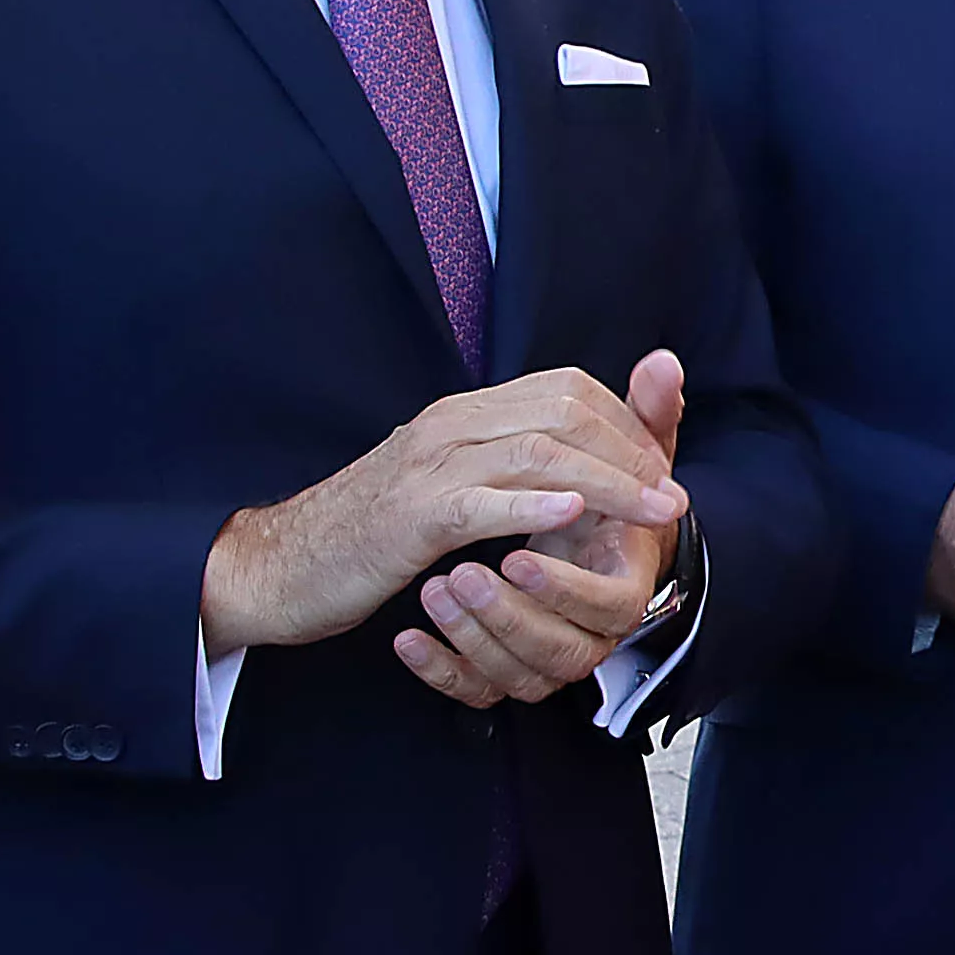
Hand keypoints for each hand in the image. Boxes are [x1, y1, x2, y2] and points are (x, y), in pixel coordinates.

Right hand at [203, 367, 684, 656]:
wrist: (282, 565)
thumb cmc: (370, 530)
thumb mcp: (448, 483)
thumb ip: (508, 460)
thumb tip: (572, 458)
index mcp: (465, 414)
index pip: (566, 389)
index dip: (625, 423)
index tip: (662, 465)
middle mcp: (452, 425)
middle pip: (565, 412)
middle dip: (633, 451)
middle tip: (673, 494)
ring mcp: (430, 466)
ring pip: (540, 452)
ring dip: (611, 483)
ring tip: (658, 511)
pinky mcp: (412, 516)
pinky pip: (484, 501)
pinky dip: (535, 504)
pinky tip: (576, 512)